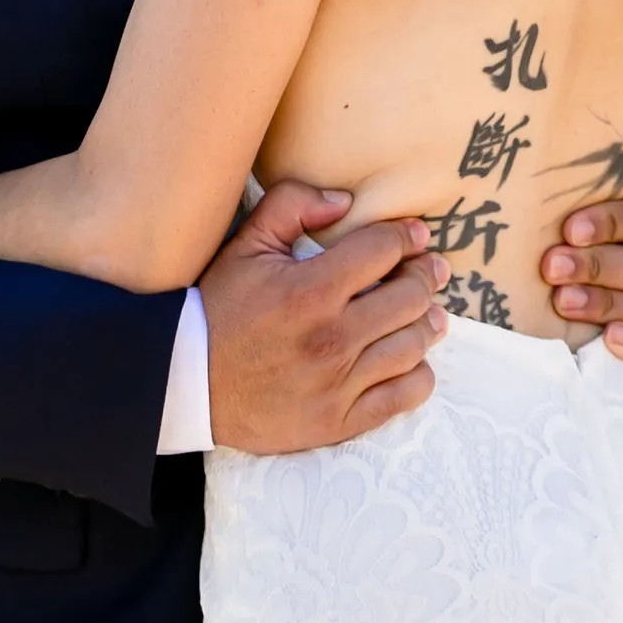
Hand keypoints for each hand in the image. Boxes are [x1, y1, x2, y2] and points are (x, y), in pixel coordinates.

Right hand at [204, 180, 447, 451]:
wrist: (189, 383)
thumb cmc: (220, 309)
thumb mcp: (245, 245)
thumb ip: (292, 206)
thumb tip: (345, 200)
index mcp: (310, 290)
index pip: (383, 251)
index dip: (406, 237)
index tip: (415, 235)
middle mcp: (331, 338)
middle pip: (409, 297)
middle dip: (426, 275)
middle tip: (431, 270)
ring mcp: (338, 384)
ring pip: (413, 346)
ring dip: (429, 323)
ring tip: (432, 313)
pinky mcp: (339, 421)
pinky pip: (404, 396)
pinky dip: (419, 374)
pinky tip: (413, 359)